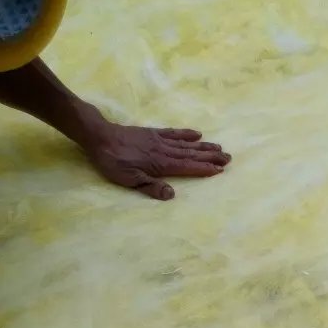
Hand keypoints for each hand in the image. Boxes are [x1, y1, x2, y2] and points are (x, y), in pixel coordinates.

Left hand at [80, 113, 230, 199]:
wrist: (99, 136)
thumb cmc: (113, 162)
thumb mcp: (129, 180)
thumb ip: (151, 187)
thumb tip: (172, 195)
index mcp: (160, 164)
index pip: (187, 167)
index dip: (204, 169)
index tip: (220, 169)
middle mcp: (164, 150)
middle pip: (191, 154)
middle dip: (210, 157)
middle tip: (228, 158)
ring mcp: (159, 140)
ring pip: (186, 144)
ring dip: (203, 147)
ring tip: (219, 148)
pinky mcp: (153, 133)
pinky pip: (174, 133)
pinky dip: (186, 134)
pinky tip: (197, 134)